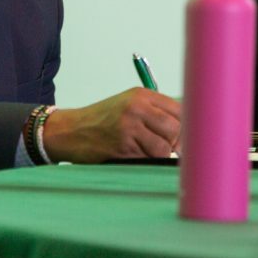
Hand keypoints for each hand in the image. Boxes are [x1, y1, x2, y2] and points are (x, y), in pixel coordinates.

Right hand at [41, 88, 179, 162]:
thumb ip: (154, 114)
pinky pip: (148, 159)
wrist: (71, 131)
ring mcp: (129, 127)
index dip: (186, 126)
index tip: (183, 137)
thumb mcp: (128, 106)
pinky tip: (133, 156)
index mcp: (141, 95)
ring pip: (164, 147)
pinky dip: (145, 162)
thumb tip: (186, 133)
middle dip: (176, 143)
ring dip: (160, 155)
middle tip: (168, 149)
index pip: (179, 109)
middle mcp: (136, 108)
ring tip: (145, 152)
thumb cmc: (102, 121)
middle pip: (175, 128)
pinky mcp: (123, 146)